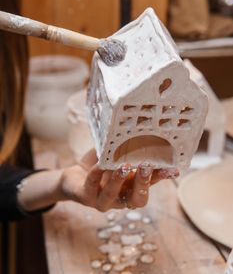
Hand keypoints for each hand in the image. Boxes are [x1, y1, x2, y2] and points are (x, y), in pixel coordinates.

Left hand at [60, 149, 178, 211]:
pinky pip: (91, 185)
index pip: (150, 185)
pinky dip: (96, 174)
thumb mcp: (118, 157)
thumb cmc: (101, 166)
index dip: (160, 178)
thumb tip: (146, 132)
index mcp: (131, 188)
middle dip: (142, 184)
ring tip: (123, 166)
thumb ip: (130, 151)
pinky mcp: (85, 196)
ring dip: (118, 181)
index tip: (172, 169)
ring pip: (112, 196)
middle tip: (146, 167)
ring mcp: (102, 200)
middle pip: (137, 200)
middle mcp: (120, 198)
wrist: (75, 176)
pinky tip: (100, 164)